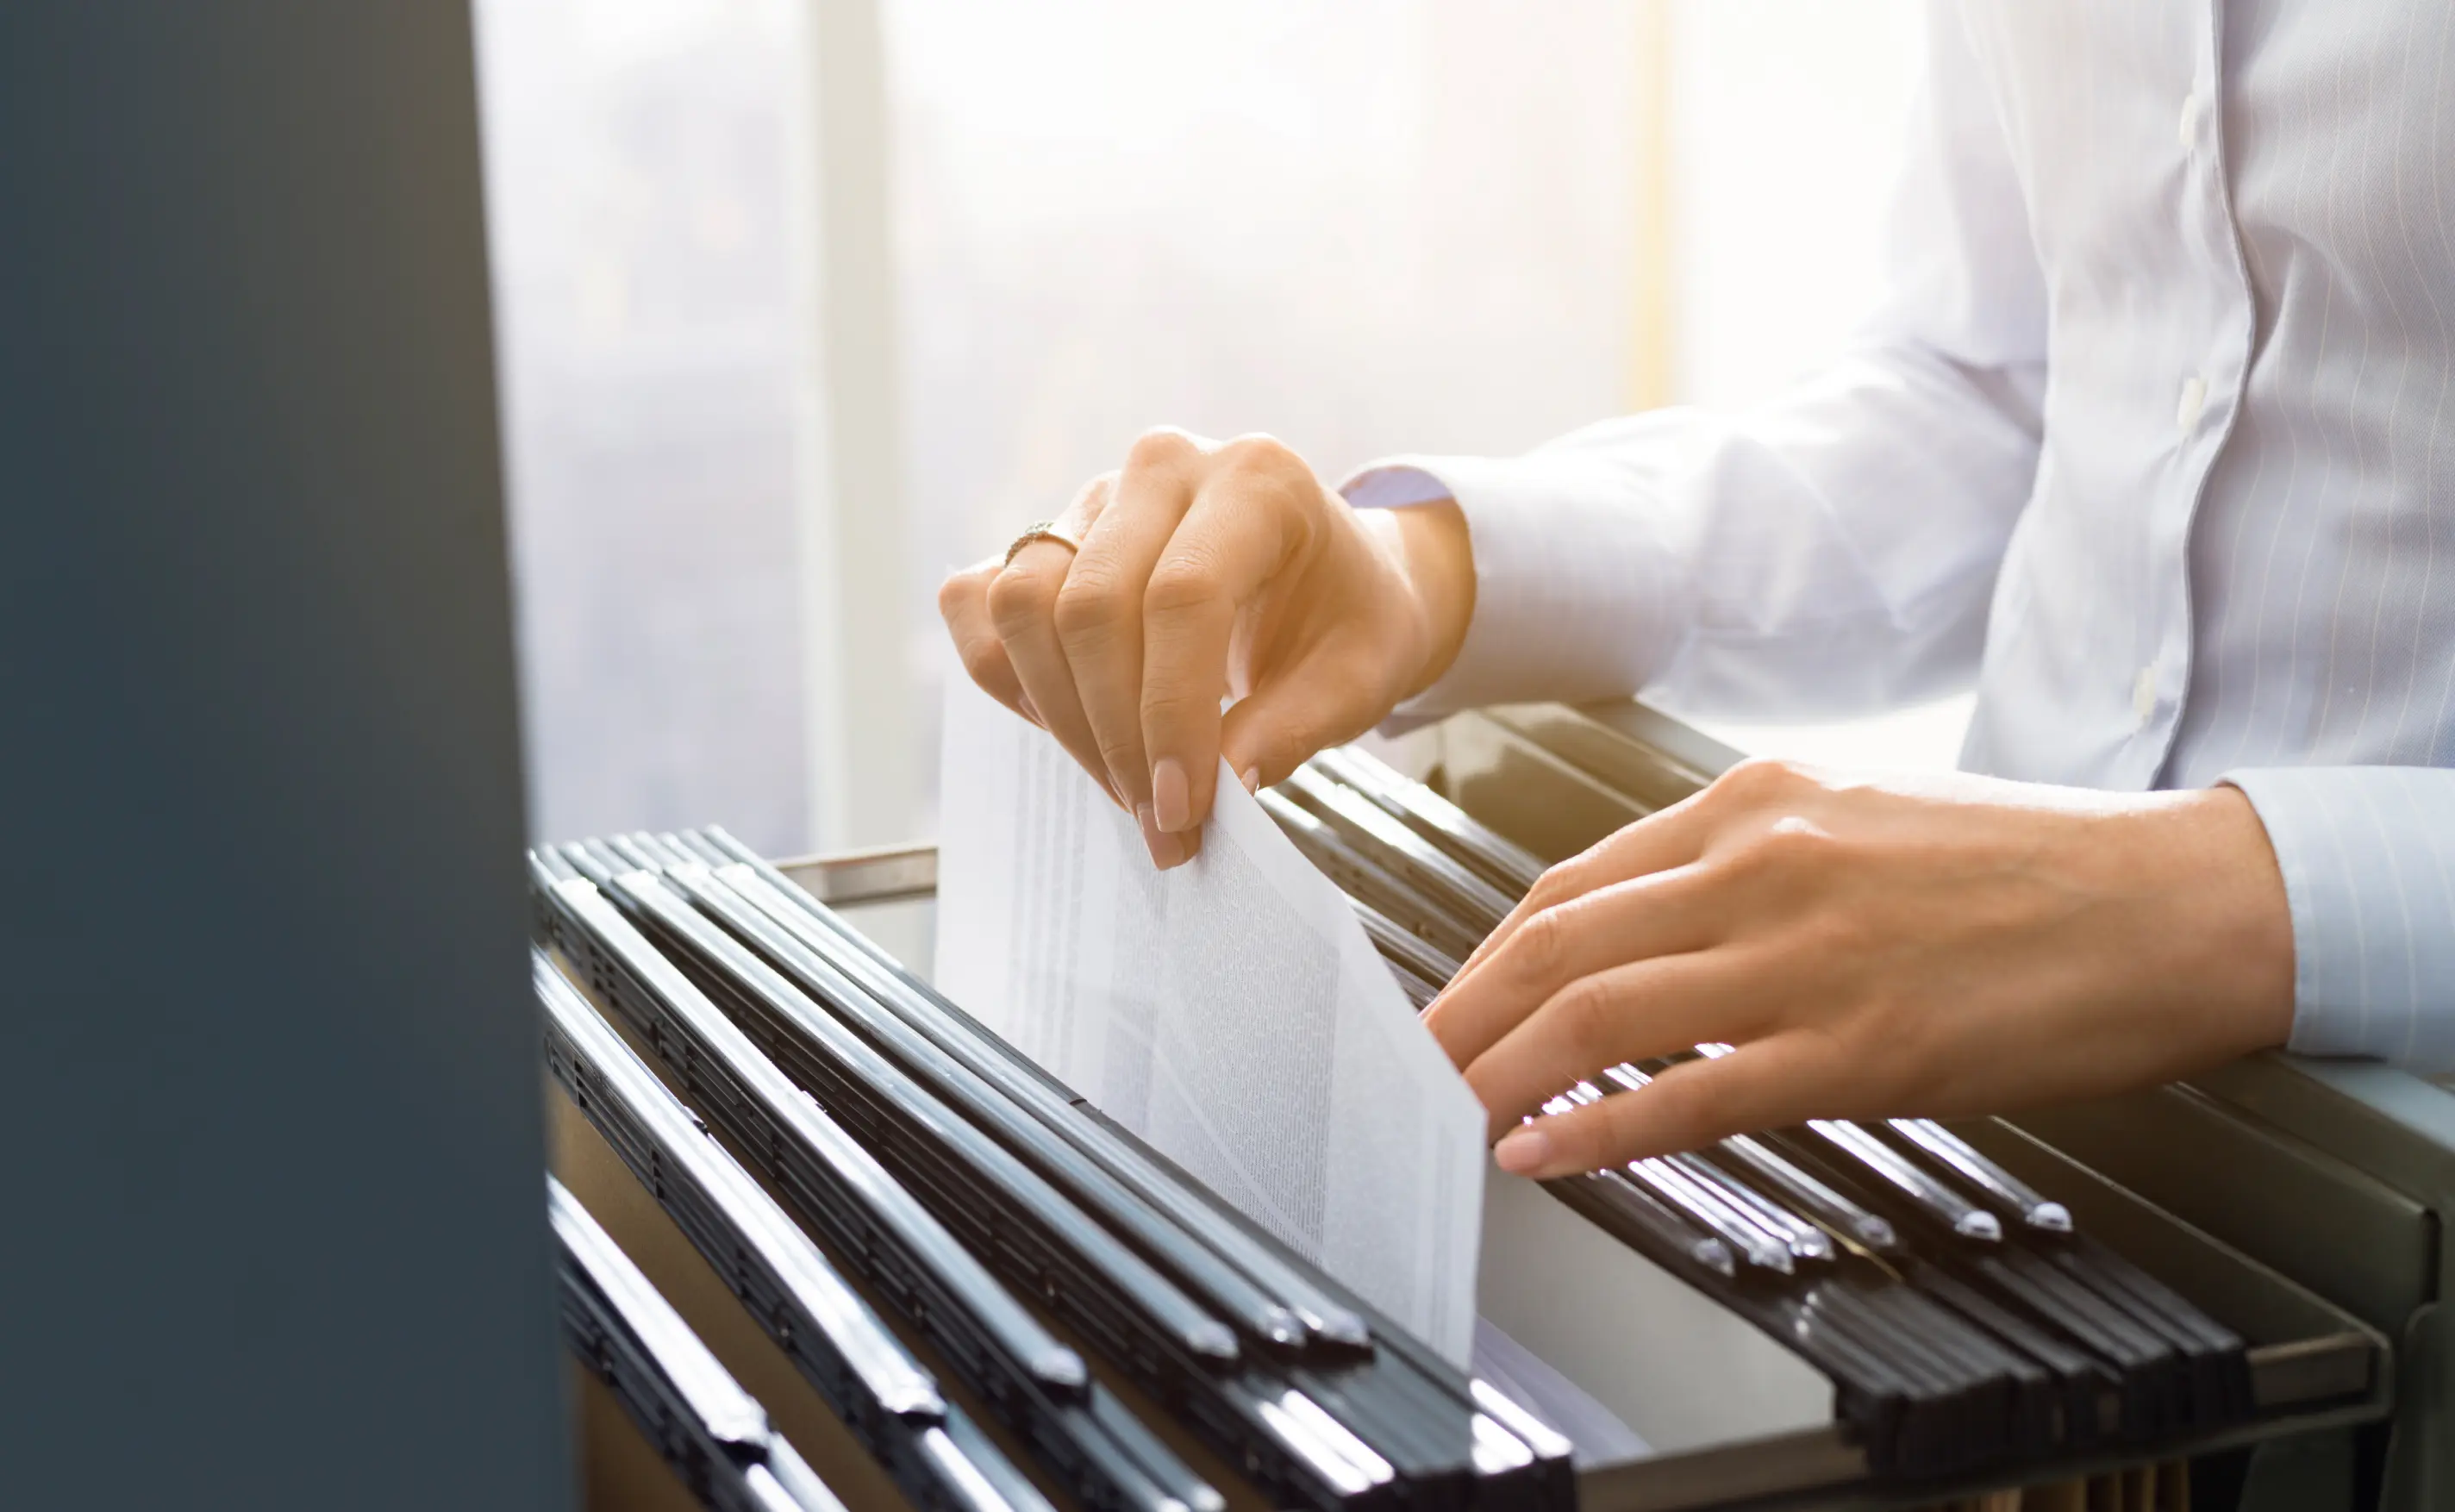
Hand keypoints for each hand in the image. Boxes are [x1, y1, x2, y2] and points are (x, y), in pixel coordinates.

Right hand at [938, 429, 1473, 866]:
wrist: (1331, 578)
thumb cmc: (1348, 620)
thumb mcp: (1359, 678)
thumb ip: (1292, 728)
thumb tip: (1217, 788)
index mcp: (1257, 481)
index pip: (1184, 596)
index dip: (1170, 715)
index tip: (1182, 808)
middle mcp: (1164, 468)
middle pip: (1091, 605)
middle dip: (1115, 735)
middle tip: (1157, 818)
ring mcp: (1093, 496)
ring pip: (1023, 604)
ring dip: (1061, 717)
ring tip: (1123, 783)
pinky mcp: (1045, 536)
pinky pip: (979, 603)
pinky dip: (1008, 677)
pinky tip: (1070, 727)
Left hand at [1422, 758, 2296, 1176]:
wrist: (2174, 902)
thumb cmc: (2032, 865)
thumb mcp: (1865, 819)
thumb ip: (1751, 863)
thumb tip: (1655, 927)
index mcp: (1757, 803)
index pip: (1573, 882)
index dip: (1489, 952)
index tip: (1453, 998)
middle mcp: (1760, 864)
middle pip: (1554, 943)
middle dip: (1459, 1013)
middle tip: (1404, 1066)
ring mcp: (1804, 956)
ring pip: (1597, 1014)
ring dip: (1499, 1073)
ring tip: (1444, 1114)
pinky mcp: (1858, 1048)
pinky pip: (1692, 1095)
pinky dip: (1598, 1130)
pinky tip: (1545, 1154)